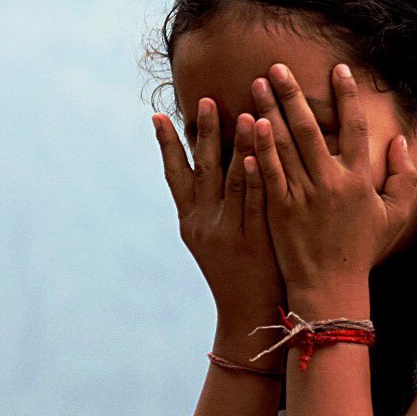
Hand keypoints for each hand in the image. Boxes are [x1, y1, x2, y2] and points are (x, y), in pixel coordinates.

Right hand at [153, 97, 285, 316]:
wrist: (247, 316)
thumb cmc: (235, 273)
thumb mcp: (211, 241)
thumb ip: (209, 207)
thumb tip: (209, 169)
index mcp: (190, 222)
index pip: (174, 176)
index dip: (166, 146)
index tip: (157, 116)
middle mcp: (203, 224)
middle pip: (202, 170)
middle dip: (204, 133)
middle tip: (206, 99)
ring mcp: (228, 232)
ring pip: (232, 181)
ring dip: (237, 146)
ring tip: (244, 114)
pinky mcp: (253, 241)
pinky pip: (255, 203)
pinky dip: (256, 177)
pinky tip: (260, 155)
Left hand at [249, 62, 416, 292]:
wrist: (330, 286)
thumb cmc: (362, 250)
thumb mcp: (394, 216)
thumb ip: (404, 177)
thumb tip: (402, 141)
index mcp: (360, 180)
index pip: (355, 128)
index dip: (347, 97)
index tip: (338, 69)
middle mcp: (330, 182)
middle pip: (310, 128)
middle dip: (293, 94)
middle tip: (277, 67)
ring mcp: (302, 195)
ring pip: (284, 145)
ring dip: (270, 111)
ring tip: (257, 85)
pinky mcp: (279, 209)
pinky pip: (268, 171)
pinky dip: (259, 147)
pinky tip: (249, 123)